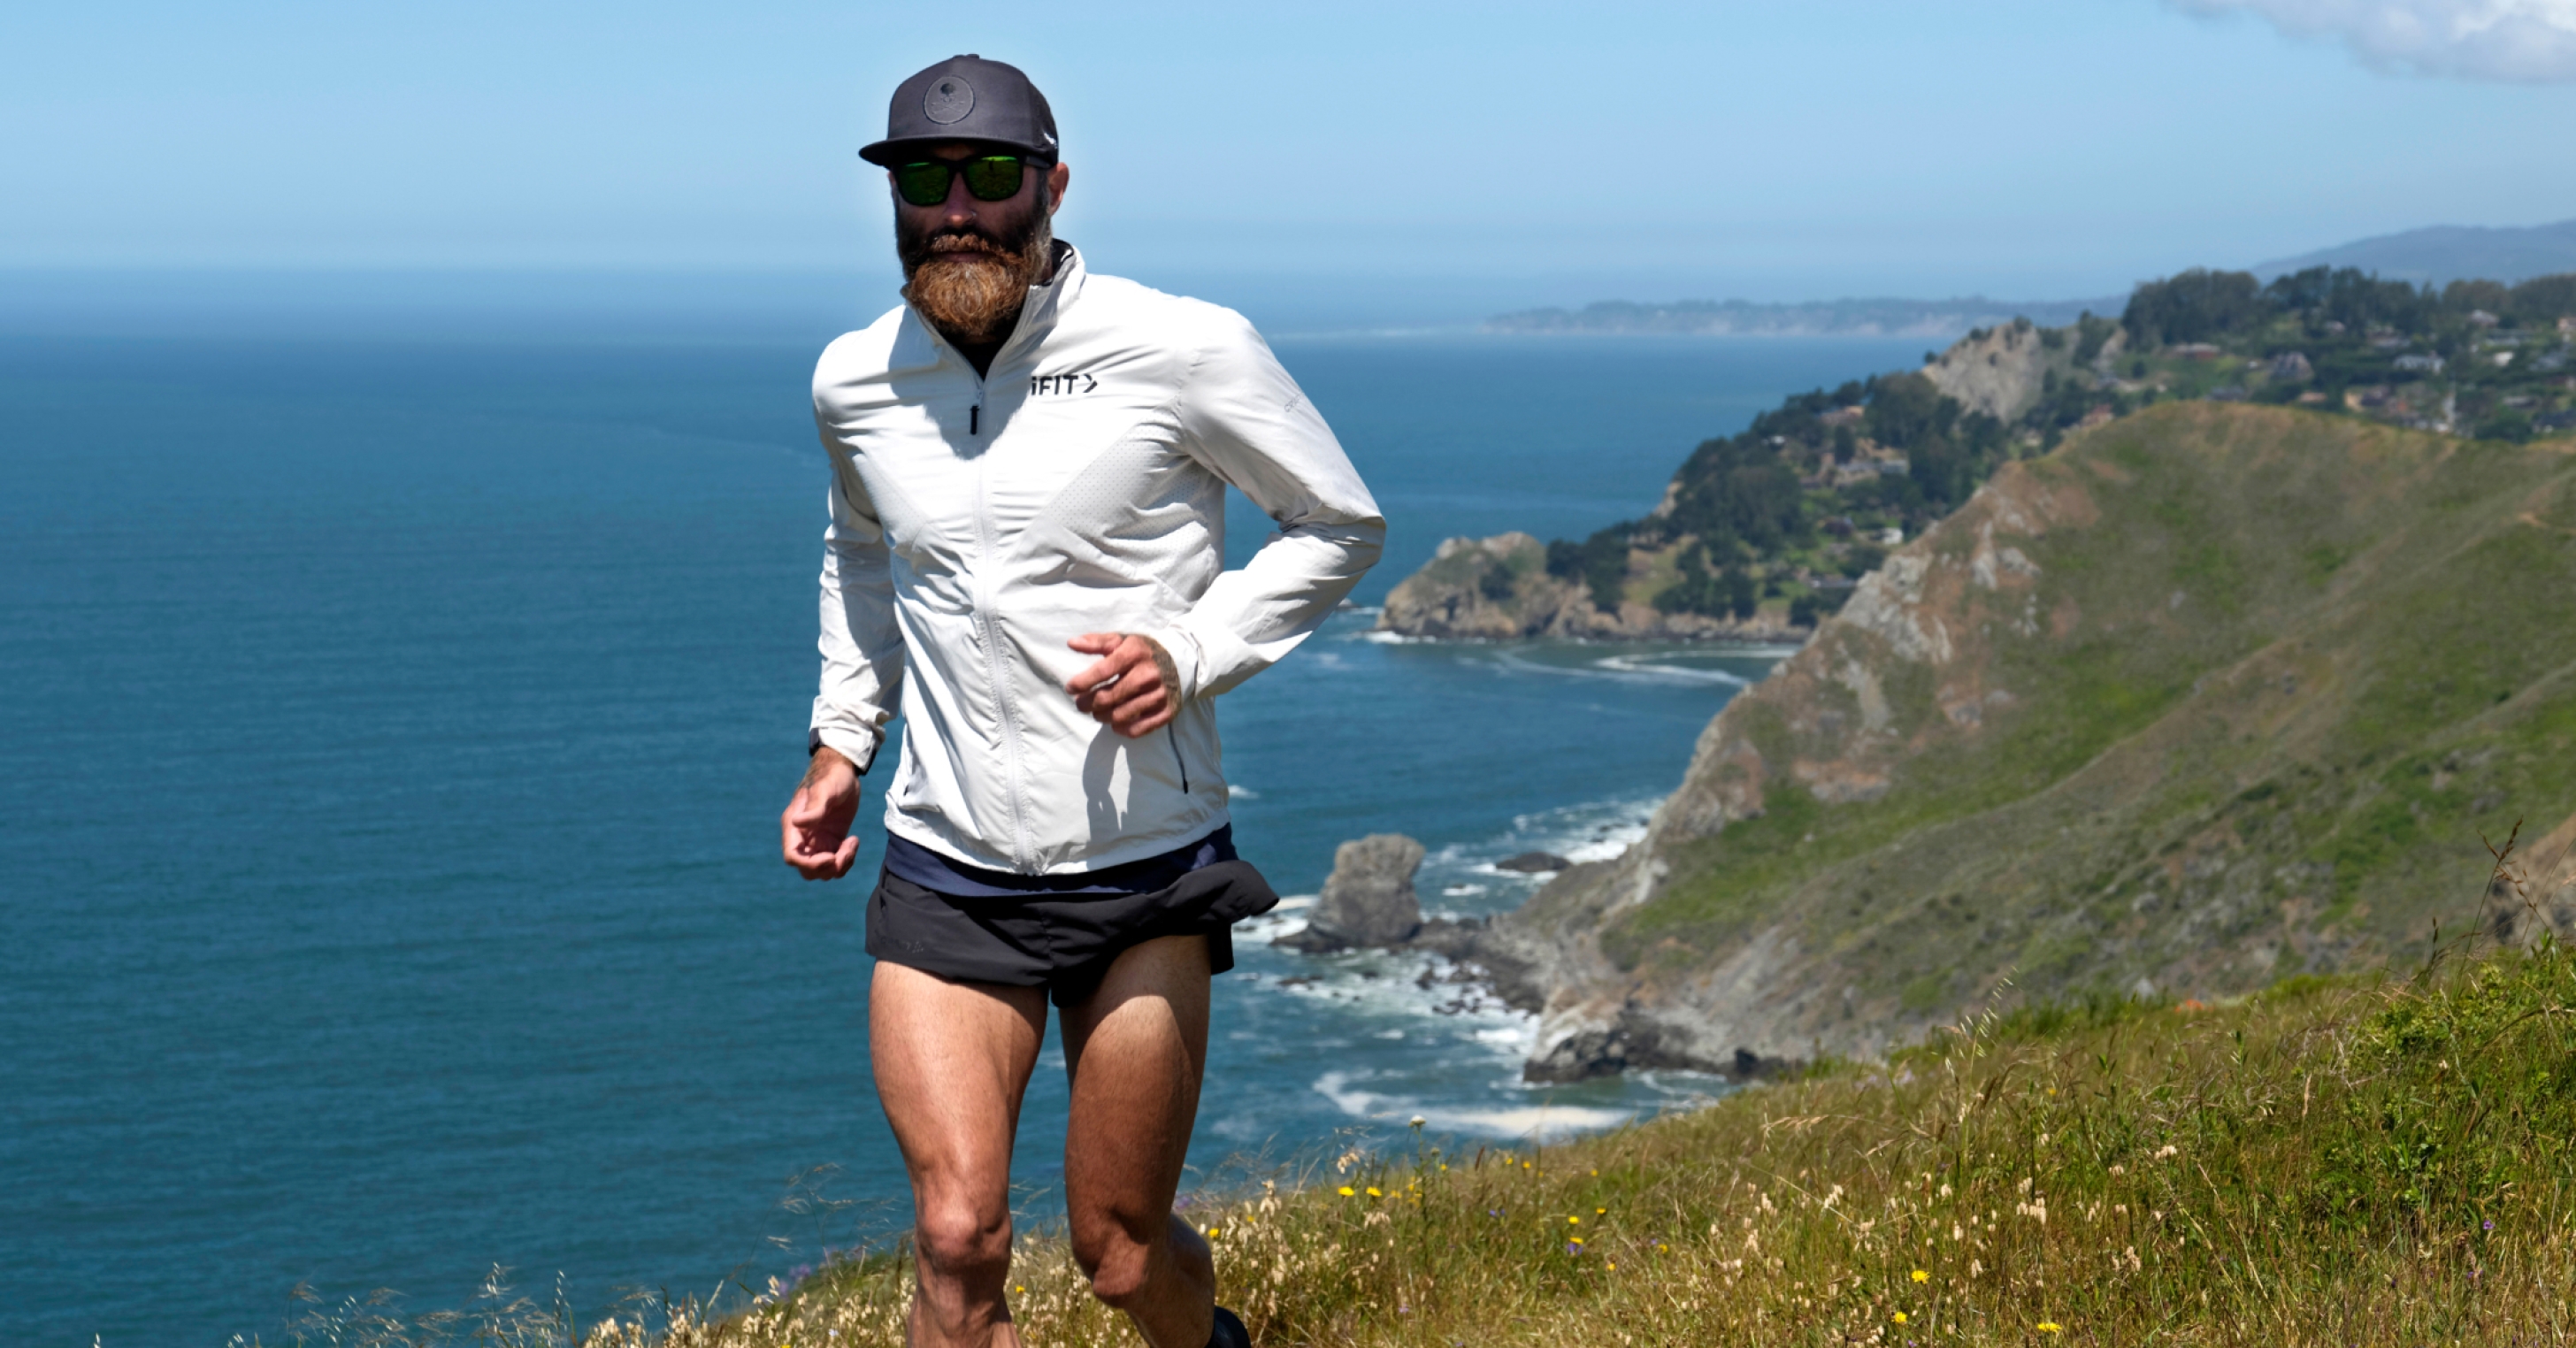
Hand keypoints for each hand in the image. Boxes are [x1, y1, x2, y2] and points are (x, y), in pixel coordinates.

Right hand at [781, 746, 861, 879]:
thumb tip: (797, 822)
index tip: (831, 857)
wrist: (844, 771)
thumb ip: (815, 808)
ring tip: (852, 843)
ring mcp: (817, 841)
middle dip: (828, 868)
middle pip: (807, 869)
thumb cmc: (832, 776)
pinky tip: (854, 841)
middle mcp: (803, 837)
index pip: (792, 856)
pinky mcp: (831, 842)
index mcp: (794, 825)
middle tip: (846, 851)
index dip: (810, 864)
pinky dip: (846, 860)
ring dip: (840, 866)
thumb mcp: (826, 790)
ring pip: (823, 870)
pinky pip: (836, 863)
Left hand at [1065, 632, 1180, 737]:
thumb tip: (1071, 643)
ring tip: (1098, 712)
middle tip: (1081, 704)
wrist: (1183, 662)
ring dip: (1102, 717)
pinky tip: (1116, 722)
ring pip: (1120, 716)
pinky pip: (1138, 729)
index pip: (1103, 671)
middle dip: (1088, 704)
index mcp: (1135, 653)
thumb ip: (1097, 642)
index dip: (1082, 682)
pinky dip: (1122, 729)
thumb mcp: (1123, 641)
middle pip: (1108, 698)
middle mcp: (1148, 675)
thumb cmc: (1144, 652)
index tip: (1071, 688)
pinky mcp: (1166, 712)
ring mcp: (1158, 695)